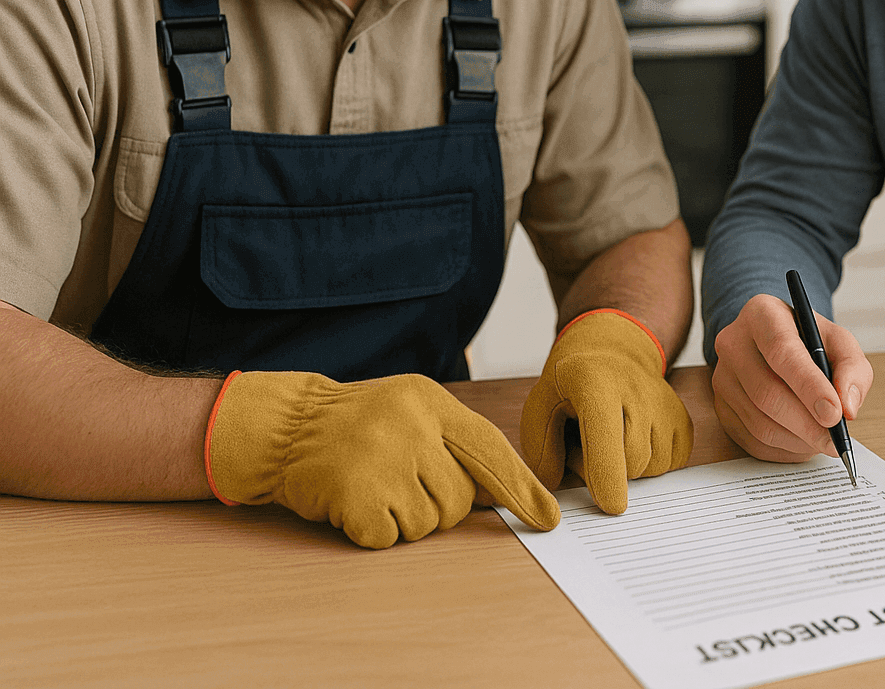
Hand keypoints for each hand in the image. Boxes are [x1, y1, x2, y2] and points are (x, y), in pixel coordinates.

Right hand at [206, 370, 559, 548]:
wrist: (282, 428)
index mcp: (429, 402)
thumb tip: (503, 496)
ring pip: (427, 523)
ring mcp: (381, 460)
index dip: (521, 487)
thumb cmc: (355, 425)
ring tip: (375, 488)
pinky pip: (389, 538)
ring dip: (404, 519)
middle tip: (400, 484)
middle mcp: (409, 426)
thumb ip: (455, 445)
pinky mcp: (355, 495)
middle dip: (438, 506)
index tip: (547, 517)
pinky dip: (373, 531)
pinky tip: (354, 504)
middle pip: (458, 499)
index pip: (489, 448)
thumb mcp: (410, 413)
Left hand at [520, 309, 692, 514]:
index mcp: (594, 382)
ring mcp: (665, 405)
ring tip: (610, 443)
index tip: (612, 506)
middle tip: (585, 448)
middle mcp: (637, 390)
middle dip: (607, 472)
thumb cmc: (571, 387)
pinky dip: (651, 465)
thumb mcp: (539, 407)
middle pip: (632, 461)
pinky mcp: (682, 420)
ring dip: (629, 469)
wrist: (612, 354)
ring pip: (654, 466)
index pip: (606, 437)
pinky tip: (633, 443)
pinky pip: (672, 464)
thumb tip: (557, 485)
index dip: (607, 475)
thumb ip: (541, 449)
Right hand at [711, 293, 872, 462]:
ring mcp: (722, 377)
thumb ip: (852, 368)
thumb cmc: (808, 342)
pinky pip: (752, 440)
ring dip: (798, 440)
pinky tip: (803, 442)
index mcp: (762, 315)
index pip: (781, 351)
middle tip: (835, 440)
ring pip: (759, 422)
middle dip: (807, 424)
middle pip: (767, 393)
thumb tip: (847, 407)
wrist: (773, 345)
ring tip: (823, 440)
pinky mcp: (721, 407)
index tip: (834, 414)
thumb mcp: (839, 341)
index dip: (809, 386)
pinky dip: (784, 449)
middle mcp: (733, 343)